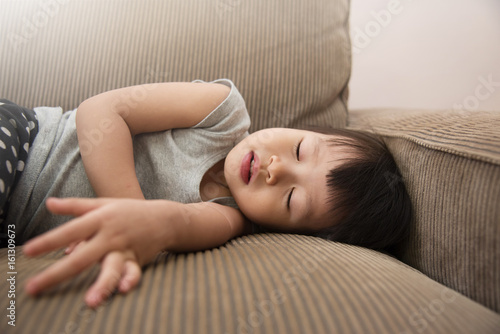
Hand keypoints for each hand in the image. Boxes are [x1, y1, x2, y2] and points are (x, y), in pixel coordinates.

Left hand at [23, 197, 172, 307]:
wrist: (165, 218)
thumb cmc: (129, 211)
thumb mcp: (103, 204)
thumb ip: (75, 206)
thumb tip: (48, 203)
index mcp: (99, 220)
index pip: (69, 231)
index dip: (48, 241)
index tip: (28, 251)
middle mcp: (110, 236)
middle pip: (81, 257)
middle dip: (57, 274)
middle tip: (34, 288)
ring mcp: (124, 250)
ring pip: (111, 269)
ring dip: (101, 284)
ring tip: (90, 302)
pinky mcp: (136, 261)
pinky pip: (133, 273)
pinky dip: (129, 281)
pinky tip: (123, 290)